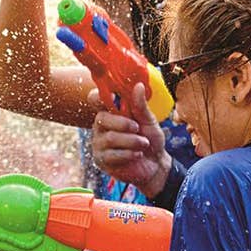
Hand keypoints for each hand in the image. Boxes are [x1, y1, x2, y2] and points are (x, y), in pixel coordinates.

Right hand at [89, 83, 170, 197]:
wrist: (155, 165)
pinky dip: (129, 154)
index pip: (96, 100)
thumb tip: (138, 86)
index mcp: (110, 112)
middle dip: (123, 123)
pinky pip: (112, 154)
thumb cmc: (150, 139)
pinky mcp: (101, 160)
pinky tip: (137, 154)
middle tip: (137, 128)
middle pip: (101, 118)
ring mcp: (99, 143)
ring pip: (110, 138)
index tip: (110, 96)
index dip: (98, 96)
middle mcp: (101, 126)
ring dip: (131, 141)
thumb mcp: (148, 121)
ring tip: (143, 144)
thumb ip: (141, 105)